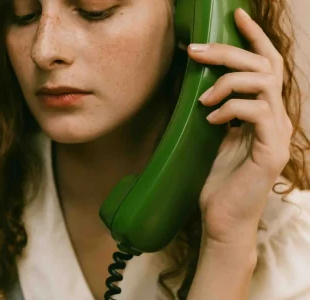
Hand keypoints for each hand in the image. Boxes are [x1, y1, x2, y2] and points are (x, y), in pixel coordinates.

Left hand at [187, 8, 292, 245]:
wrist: (221, 218)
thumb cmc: (215, 180)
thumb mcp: (212, 136)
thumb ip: (216, 109)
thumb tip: (197, 82)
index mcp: (263, 112)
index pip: (266, 65)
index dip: (253, 37)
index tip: (234, 15)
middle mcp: (276, 118)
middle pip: (264, 66)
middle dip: (229, 51)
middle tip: (196, 50)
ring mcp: (278, 133)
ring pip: (264, 83)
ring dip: (227, 82)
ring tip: (203, 97)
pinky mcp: (272, 150)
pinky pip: (257, 112)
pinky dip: (231, 108)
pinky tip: (211, 119)